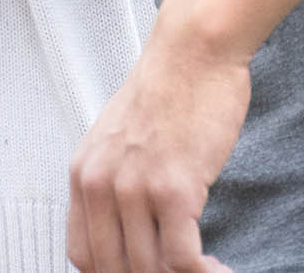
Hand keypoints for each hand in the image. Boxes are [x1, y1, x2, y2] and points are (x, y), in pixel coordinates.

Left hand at [66, 25, 250, 272]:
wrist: (193, 53)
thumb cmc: (167, 92)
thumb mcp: (119, 140)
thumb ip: (115, 183)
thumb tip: (129, 232)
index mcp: (84, 175)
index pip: (83, 255)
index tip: (146, 272)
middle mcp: (100, 185)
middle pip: (113, 270)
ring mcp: (134, 189)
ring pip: (149, 271)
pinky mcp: (174, 191)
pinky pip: (183, 261)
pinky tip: (220, 270)